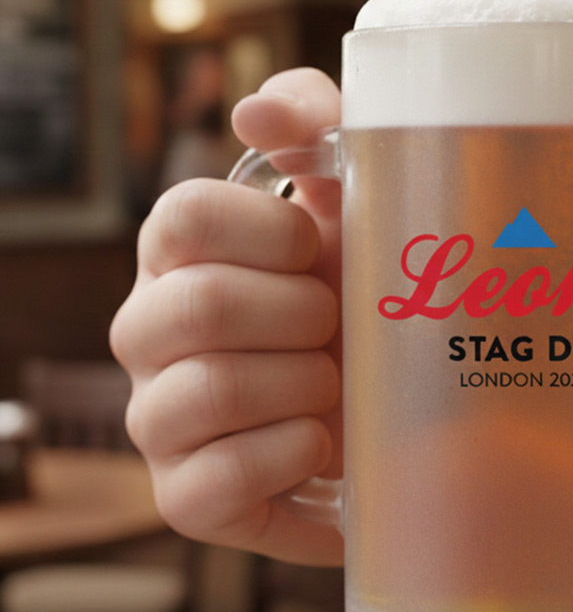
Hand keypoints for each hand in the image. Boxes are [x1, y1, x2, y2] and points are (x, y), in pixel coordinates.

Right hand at [112, 68, 345, 564]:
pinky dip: (289, 456)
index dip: (269, 232)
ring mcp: (159, 420)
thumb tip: (255, 113)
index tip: (318, 249)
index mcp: (178, 256)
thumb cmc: (359, 293)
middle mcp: (149, 333)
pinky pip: (215, 483)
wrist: (384, 407)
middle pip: (201, 306)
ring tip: (337, 385)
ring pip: (208, 392)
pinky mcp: (187, 497)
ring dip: (304, 385)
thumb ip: (315, 122)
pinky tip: (322, 443)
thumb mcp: (354, 196)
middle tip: (341, 326)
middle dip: (302, 315)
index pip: (183, 217)